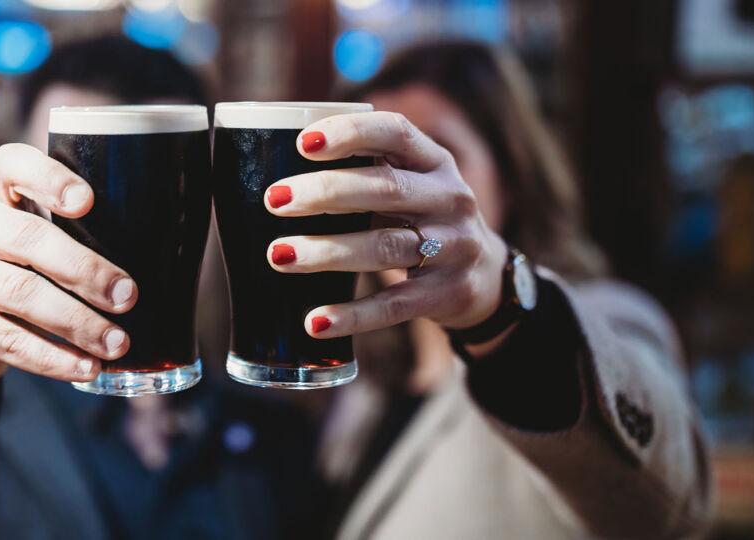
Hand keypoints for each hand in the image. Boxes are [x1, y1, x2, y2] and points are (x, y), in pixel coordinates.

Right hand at [0, 143, 135, 424]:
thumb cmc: (13, 272)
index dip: (50, 178)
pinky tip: (85, 368)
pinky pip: (6, 340)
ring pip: (18, 292)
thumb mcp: (29, 240)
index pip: (11, 164)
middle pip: (25, 238)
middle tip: (129, 296)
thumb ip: (73, 233)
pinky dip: (52, 358)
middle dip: (84, 269)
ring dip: (76, 321)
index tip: (88, 201)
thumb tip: (165, 254)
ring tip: (117, 342)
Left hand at [263, 112, 508, 337]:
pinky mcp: (448, 293)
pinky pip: (394, 305)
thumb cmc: (419, 220)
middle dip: (326, 193)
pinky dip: (353, 315)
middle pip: (386, 190)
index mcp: (433, 161)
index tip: (302, 142)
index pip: (395, 133)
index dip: (350, 133)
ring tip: (279, 255)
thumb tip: (270, 166)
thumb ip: (361, 172)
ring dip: (327, 253)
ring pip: (385, 247)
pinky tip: (315, 322)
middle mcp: (450, 198)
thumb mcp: (408, 184)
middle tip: (274, 200)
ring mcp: (454, 247)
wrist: (483, 276)